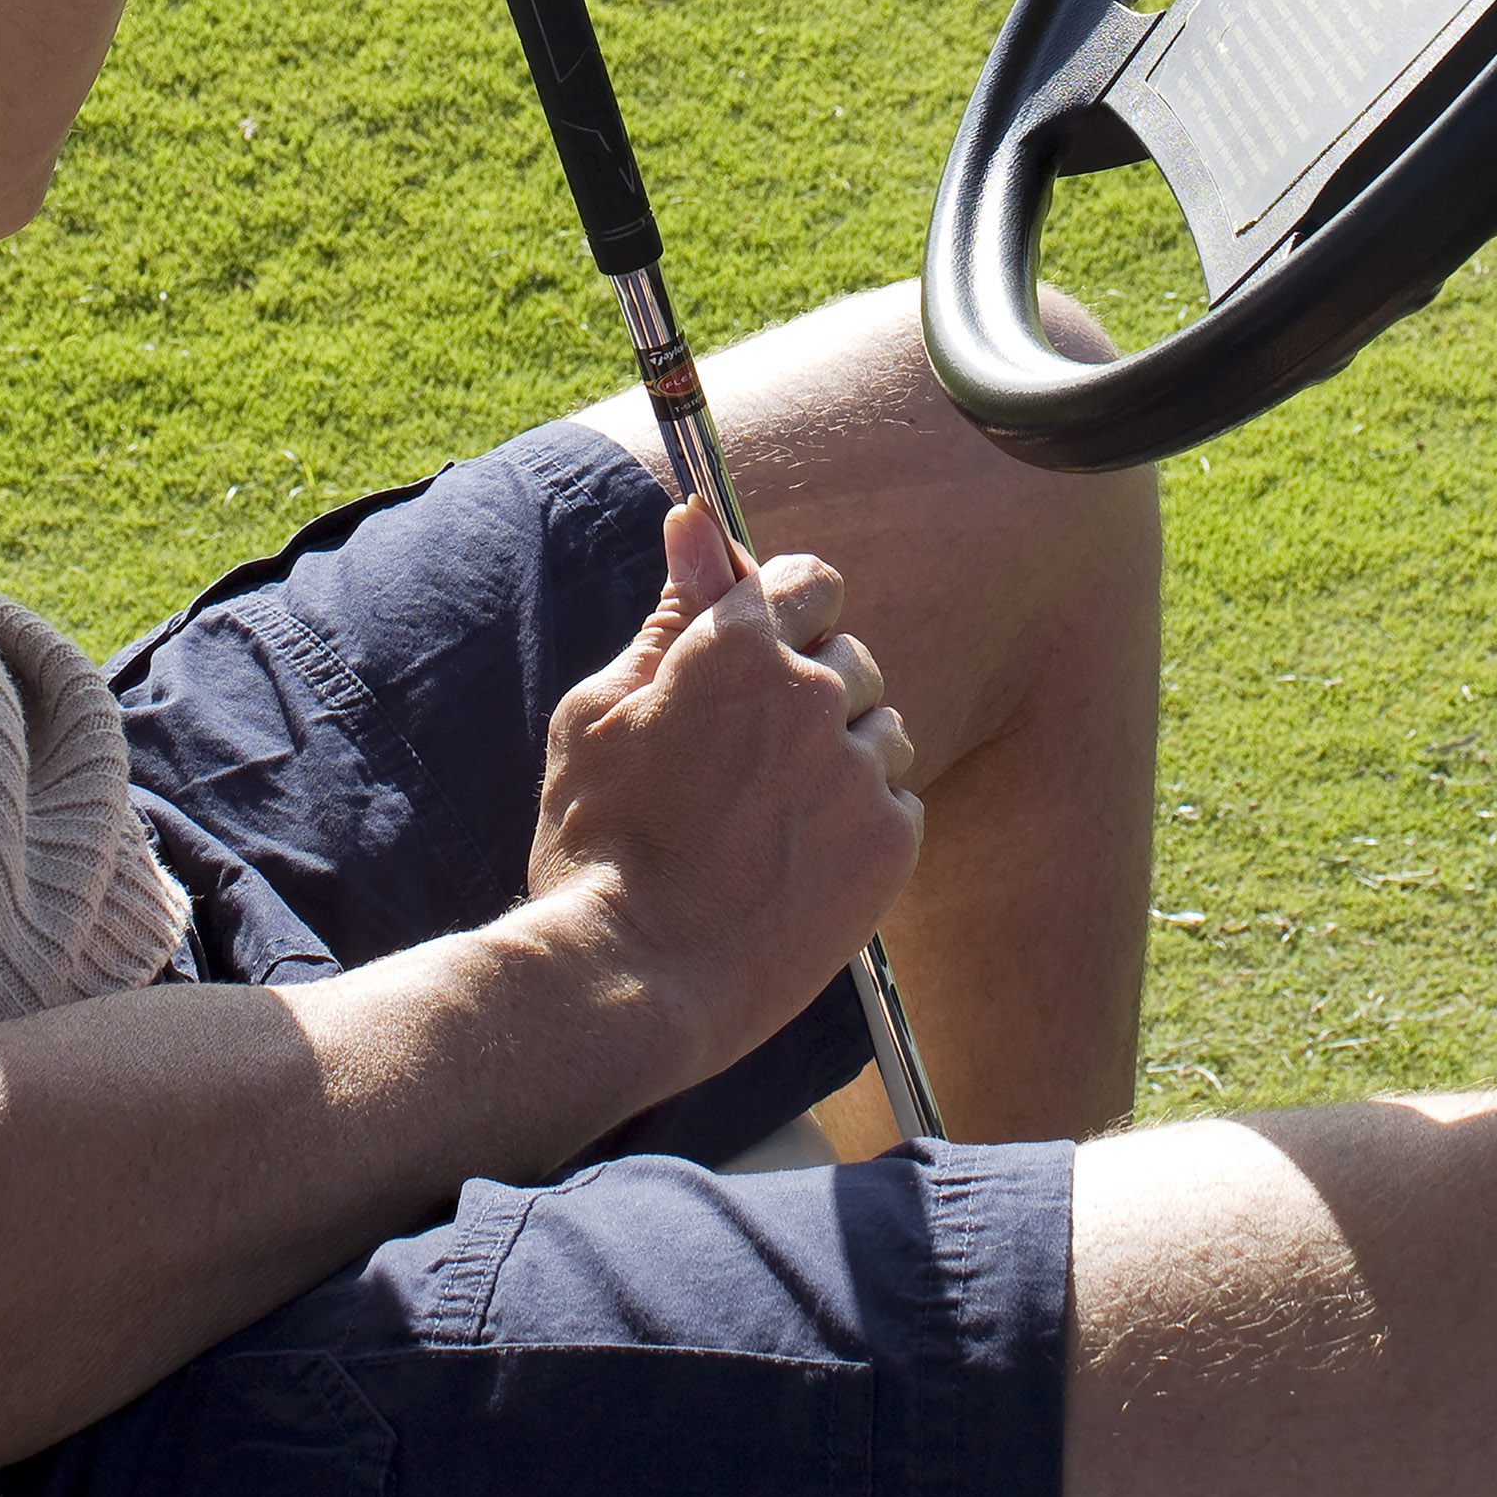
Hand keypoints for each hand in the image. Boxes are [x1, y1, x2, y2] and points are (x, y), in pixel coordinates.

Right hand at [525, 499, 921, 1095]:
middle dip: (808, 692)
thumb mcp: (602, 710)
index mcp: (736, 643)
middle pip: (849, 657)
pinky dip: (862, 822)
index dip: (785, 614)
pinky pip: (899, 802)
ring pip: (880, 730)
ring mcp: (857, 769)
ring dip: (842, 756)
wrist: (633, 977)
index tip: (762, 654)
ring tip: (774, 818)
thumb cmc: (597, 842)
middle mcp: (810, 690)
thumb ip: (671, 612)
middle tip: (747, 762)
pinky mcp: (891, 844)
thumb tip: (694, 519)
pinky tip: (800, 860)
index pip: (810, 581)